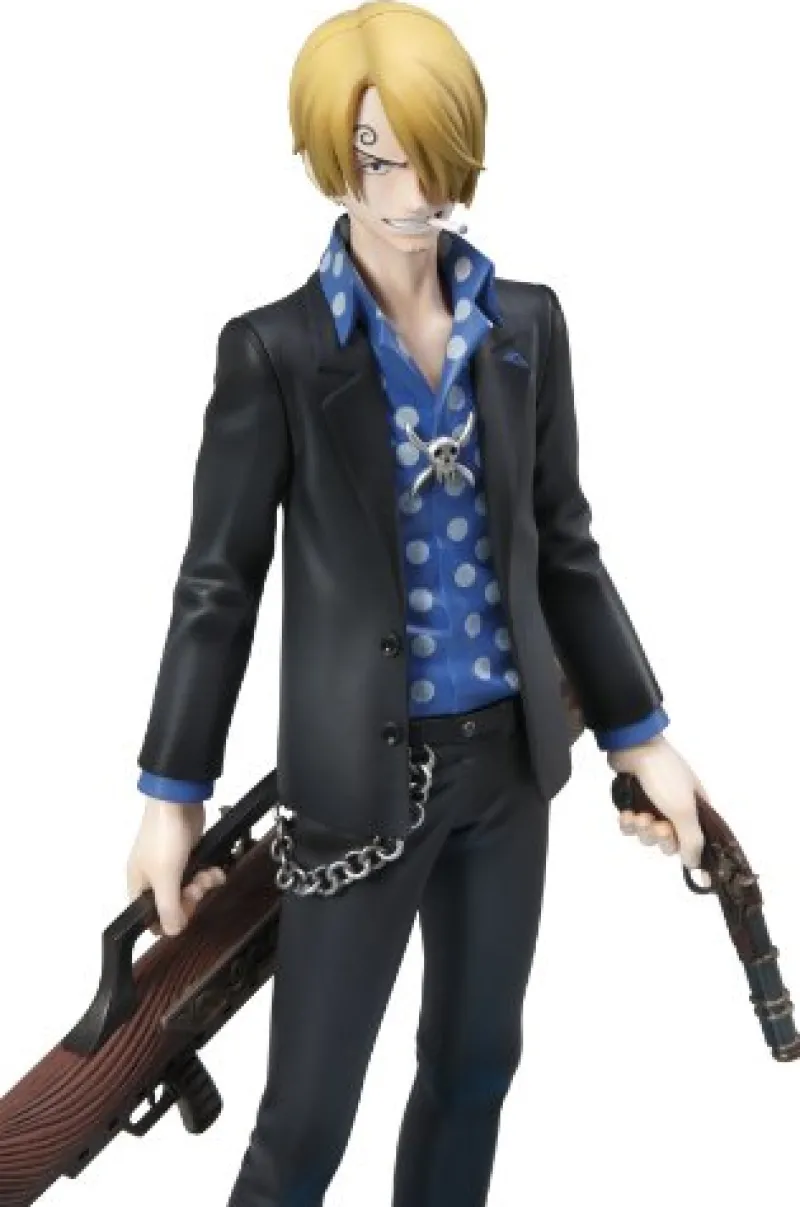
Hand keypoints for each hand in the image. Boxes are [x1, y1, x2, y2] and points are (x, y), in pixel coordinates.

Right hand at [126, 798, 225, 936]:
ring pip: (190, 888)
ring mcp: (172, 865)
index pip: (151, 917)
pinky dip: (210, 872)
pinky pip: (200, 873)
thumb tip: (171, 930)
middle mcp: (153, 877)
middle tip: (197, 886)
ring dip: (203, 884)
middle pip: (175, 904)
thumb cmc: (164, 836)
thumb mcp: (165, 877)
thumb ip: (168, 907)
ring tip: (208, 874)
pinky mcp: (189, 854)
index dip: (170, 918)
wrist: (178, 801)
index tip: (184, 909)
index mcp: (139, 885)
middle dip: (191, 897)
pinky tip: (215, 868)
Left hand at [607, 734, 708, 872]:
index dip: (685, 847)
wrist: (634, 748)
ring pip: (648, 835)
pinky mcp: (633, 802)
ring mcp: (654, 805)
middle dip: (660, 837)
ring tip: (639, 815)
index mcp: (695, 809)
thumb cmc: (665, 776)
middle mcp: (676, 808)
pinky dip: (628, 823)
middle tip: (656, 825)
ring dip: (642, 829)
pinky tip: (626, 814)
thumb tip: (695, 864)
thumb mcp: (684, 809)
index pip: (695, 840)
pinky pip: (631, 825)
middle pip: (669, 841)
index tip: (679, 848)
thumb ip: (692, 839)